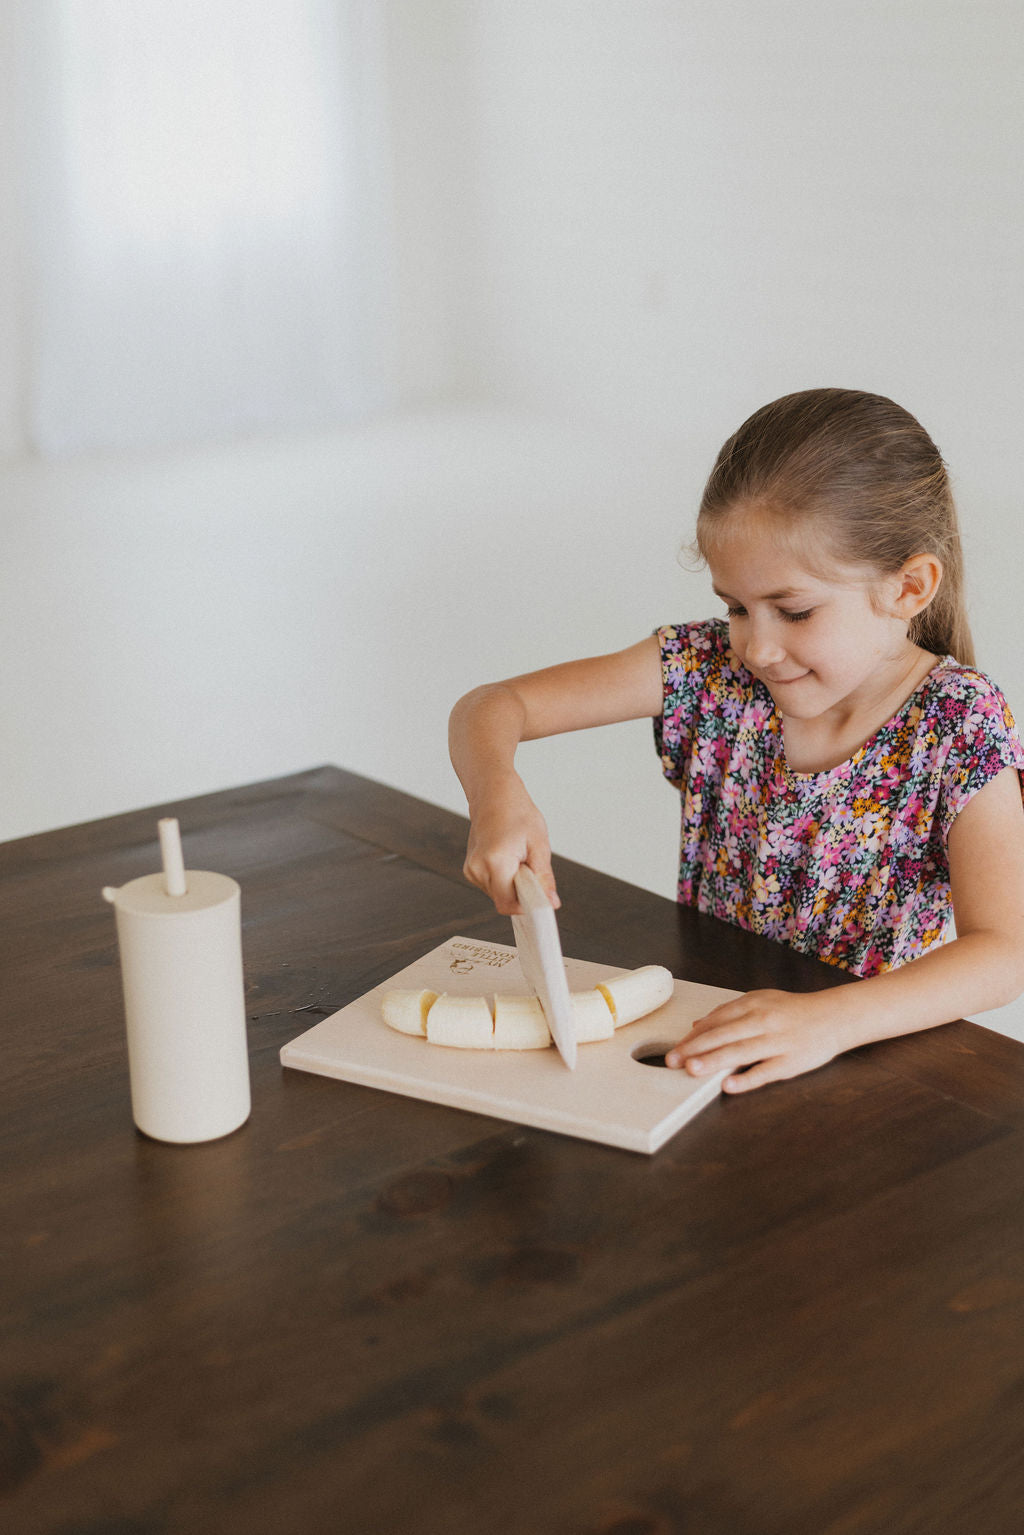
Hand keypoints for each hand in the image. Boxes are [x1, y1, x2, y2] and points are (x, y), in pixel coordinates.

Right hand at [463, 773, 558, 914]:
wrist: (494, 795)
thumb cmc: (517, 812)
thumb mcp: (539, 844)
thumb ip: (543, 878)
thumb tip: (550, 902)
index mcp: (495, 861)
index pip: (508, 904)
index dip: (526, 907)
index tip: (540, 901)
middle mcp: (477, 868)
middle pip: (504, 901)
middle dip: (521, 892)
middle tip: (529, 867)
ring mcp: (471, 870)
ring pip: (499, 894)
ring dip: (513, 884)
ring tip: (517, 858)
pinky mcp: (470, 870)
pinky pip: (492, 886)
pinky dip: (504, 878)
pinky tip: (508, 858)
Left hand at [664, 988, 847, 1093]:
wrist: (834, 1017)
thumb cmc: (792, 1010)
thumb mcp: (760, 1001)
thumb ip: (729, 1013)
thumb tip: (698, 1025)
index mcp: (753, 1004)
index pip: (717, 1020)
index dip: (694, 1035)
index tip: (676, 1048)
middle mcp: (762, 1021)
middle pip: (723, 1035)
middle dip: (695, 1048)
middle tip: (673, 1060)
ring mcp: (776, 1042)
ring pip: (740, 1052)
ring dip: (714, 1061)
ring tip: (692, 1070)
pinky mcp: (790, 1062)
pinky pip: (765, 1072)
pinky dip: (746, 1078)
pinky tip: (728, 1085)